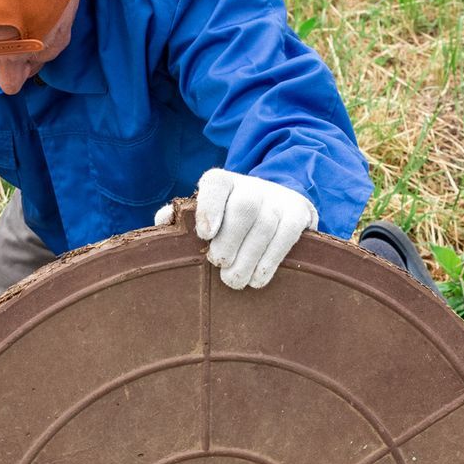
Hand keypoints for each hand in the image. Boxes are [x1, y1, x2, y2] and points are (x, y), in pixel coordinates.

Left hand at [175, 169, 315, 289]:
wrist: (274, 207)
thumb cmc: (226, 221)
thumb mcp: (203, 216)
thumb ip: (181, 219)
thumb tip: (165, 220)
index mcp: (223, 182)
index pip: (216, 183)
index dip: (209, 207)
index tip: (205, 234)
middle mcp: (252, 185)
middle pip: (245, 206)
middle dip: (230, 241)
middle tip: (219, 264)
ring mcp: (278, 198)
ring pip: (266, 224)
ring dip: (249, 258)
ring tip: (234, 280)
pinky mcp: (299, 212)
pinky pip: (288, 235)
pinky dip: (271, 260)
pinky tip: (258, 278)